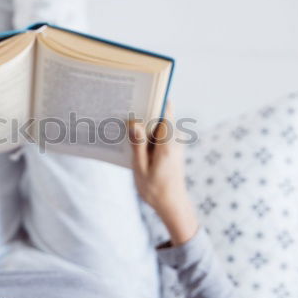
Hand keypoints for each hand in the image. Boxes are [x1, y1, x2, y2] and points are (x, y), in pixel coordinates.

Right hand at [128, 102, 197, 245]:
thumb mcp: (141, 168)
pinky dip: (146, 135)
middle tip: (123, 107)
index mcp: (168, 142)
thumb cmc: (156, 190)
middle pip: (160, 115)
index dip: (154, 98)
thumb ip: (138, 145)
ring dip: (143, 125)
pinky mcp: (171, 149)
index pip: (166, 110)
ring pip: (157, 126)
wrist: (172, 205)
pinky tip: (131, 141)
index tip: (140, 91)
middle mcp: (174, 140)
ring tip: (123, 124)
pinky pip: (158, 136)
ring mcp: (174, 144)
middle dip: (144, 111)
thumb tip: (134, 122)